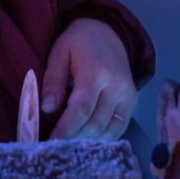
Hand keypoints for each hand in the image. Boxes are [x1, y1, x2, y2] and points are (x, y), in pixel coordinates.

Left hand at [40, 19, 137, 140]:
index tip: (50, 142)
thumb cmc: (79, 42)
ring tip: (68, 145)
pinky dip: (103, 138)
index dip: (66, 129)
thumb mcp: (60, 52)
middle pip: (95, 124)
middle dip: (74, 139)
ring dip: (87, 141)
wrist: (108, 31)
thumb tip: (47, 108)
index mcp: (96, 72)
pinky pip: (119, 128)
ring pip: (108, 130)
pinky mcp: (132, 101)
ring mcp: (128, 95)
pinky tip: (87, 139)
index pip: (81, 109)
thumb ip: (53, 80)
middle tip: (55, 147)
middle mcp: (116, 86)